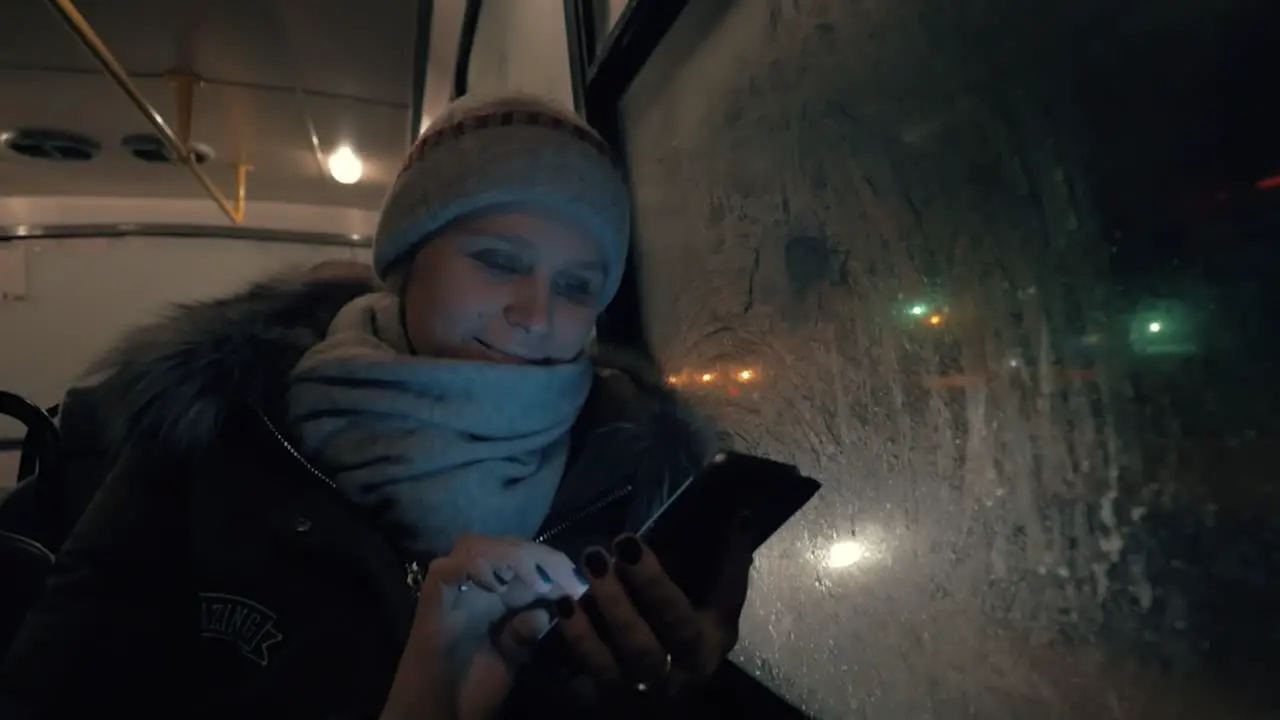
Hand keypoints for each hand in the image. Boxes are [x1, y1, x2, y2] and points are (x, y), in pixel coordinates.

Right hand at [382, 536, 585, 719]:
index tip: (580, 584)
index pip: (525, 557)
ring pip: (477, 546)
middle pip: (504, 545)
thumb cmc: (470, 692)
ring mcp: (448, 589)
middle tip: (565, 581)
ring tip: (538, 583)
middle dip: (540, 557)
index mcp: (492, 593)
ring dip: (512, 558)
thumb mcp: (512, 659)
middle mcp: (470, 584)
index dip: (554, 563)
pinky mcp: (429, 600)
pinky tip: (500, 585)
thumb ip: (528, 632)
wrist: (434, 718)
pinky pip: (447, 569)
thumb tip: (547, 609)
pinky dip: (475, 567)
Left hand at [553, 530, 751, 699]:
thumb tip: (738, 512)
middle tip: (594, 559)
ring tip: (567, 592)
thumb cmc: (700, 616)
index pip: (680, 618)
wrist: (680, 668)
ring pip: (611, 669)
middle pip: (644, 648)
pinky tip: (562, 614)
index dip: (651, 583)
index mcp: (707, 645)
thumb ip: (727, 562)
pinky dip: (574, 649)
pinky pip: (586, 679)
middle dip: (616, 604)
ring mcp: (640, 691)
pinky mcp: (609, 698)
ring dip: (586, 632)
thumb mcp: (720, 596)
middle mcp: (675, 675)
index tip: (625, 543)